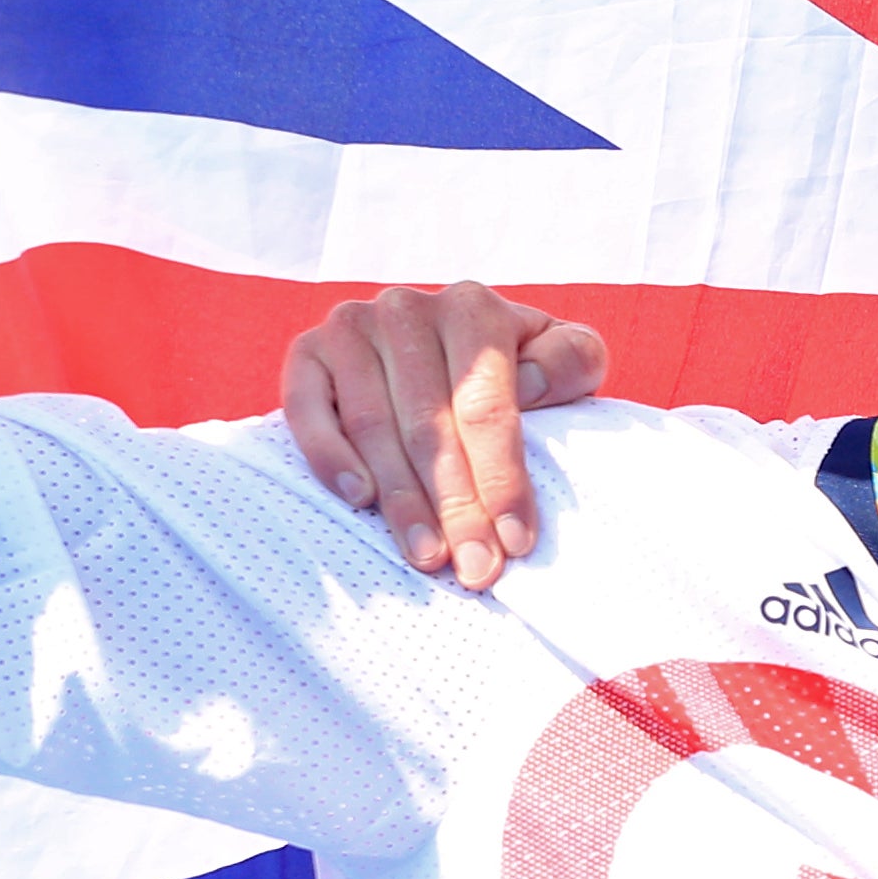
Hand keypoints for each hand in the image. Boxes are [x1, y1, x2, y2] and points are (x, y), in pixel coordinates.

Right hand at [281, 283, 613, 586]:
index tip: (515, 541)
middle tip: (475, 570)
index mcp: (472, 308)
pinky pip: (308, 409)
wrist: (445, 352)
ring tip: (427, 556)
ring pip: (373, 426)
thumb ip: (570, 361)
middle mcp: (406, 308)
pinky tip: (360, 499)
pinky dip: (331, 456)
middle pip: (429, 426)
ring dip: (401, 500)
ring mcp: (350, 326)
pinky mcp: (307, 351)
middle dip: (457, 507)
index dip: (501, 478)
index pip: (485, 405)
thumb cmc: (516, 372)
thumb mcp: (565, 360)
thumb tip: (532, 385)